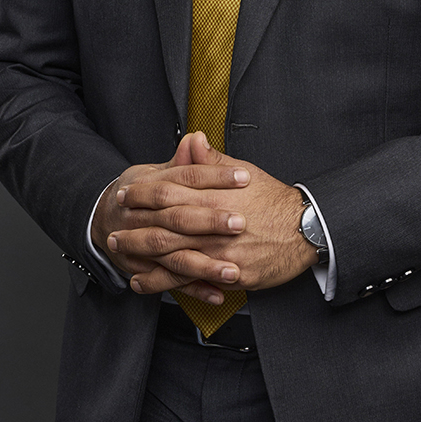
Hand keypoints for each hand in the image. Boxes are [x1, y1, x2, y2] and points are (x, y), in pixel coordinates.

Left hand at [109, 132, 317, 298]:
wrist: (307, 230)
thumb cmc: (275, 201)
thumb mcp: (244, 172)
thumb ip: (212, 161)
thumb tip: (193, 138)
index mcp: (215, 196)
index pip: (170, 193)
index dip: (144, 194)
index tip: (125, 194)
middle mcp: (215, 225)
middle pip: (165, 227)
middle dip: (136, 229)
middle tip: (113, 230)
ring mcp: (221, 253)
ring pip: (172, 256)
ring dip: (142, 256)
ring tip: (121, 256)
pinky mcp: (229, 276)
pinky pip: (191, 281)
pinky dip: (164, 283)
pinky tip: (144, 282)